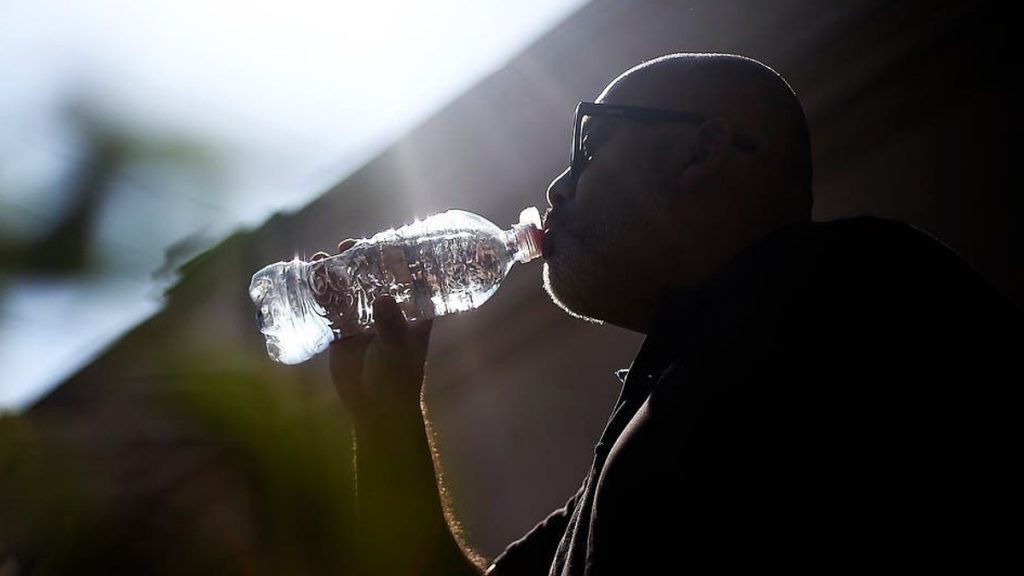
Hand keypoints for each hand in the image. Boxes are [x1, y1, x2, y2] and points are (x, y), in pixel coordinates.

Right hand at [314, 239, 433, 428]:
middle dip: (361, 258)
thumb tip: (383, 299)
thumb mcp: (396, 349)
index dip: (396, 255)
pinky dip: (320, 292)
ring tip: (323, 257)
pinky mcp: (343, 330)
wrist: (375, 409)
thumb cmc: (397, 379)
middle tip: (348, 246)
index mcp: (412, 310)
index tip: (383, 239)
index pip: (408, 275)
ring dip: (337, 272)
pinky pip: (330, 306)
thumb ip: (391, 325)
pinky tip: (309, 277)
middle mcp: (389, 310)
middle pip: (374, 276)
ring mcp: (365, 318)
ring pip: (350, 288)